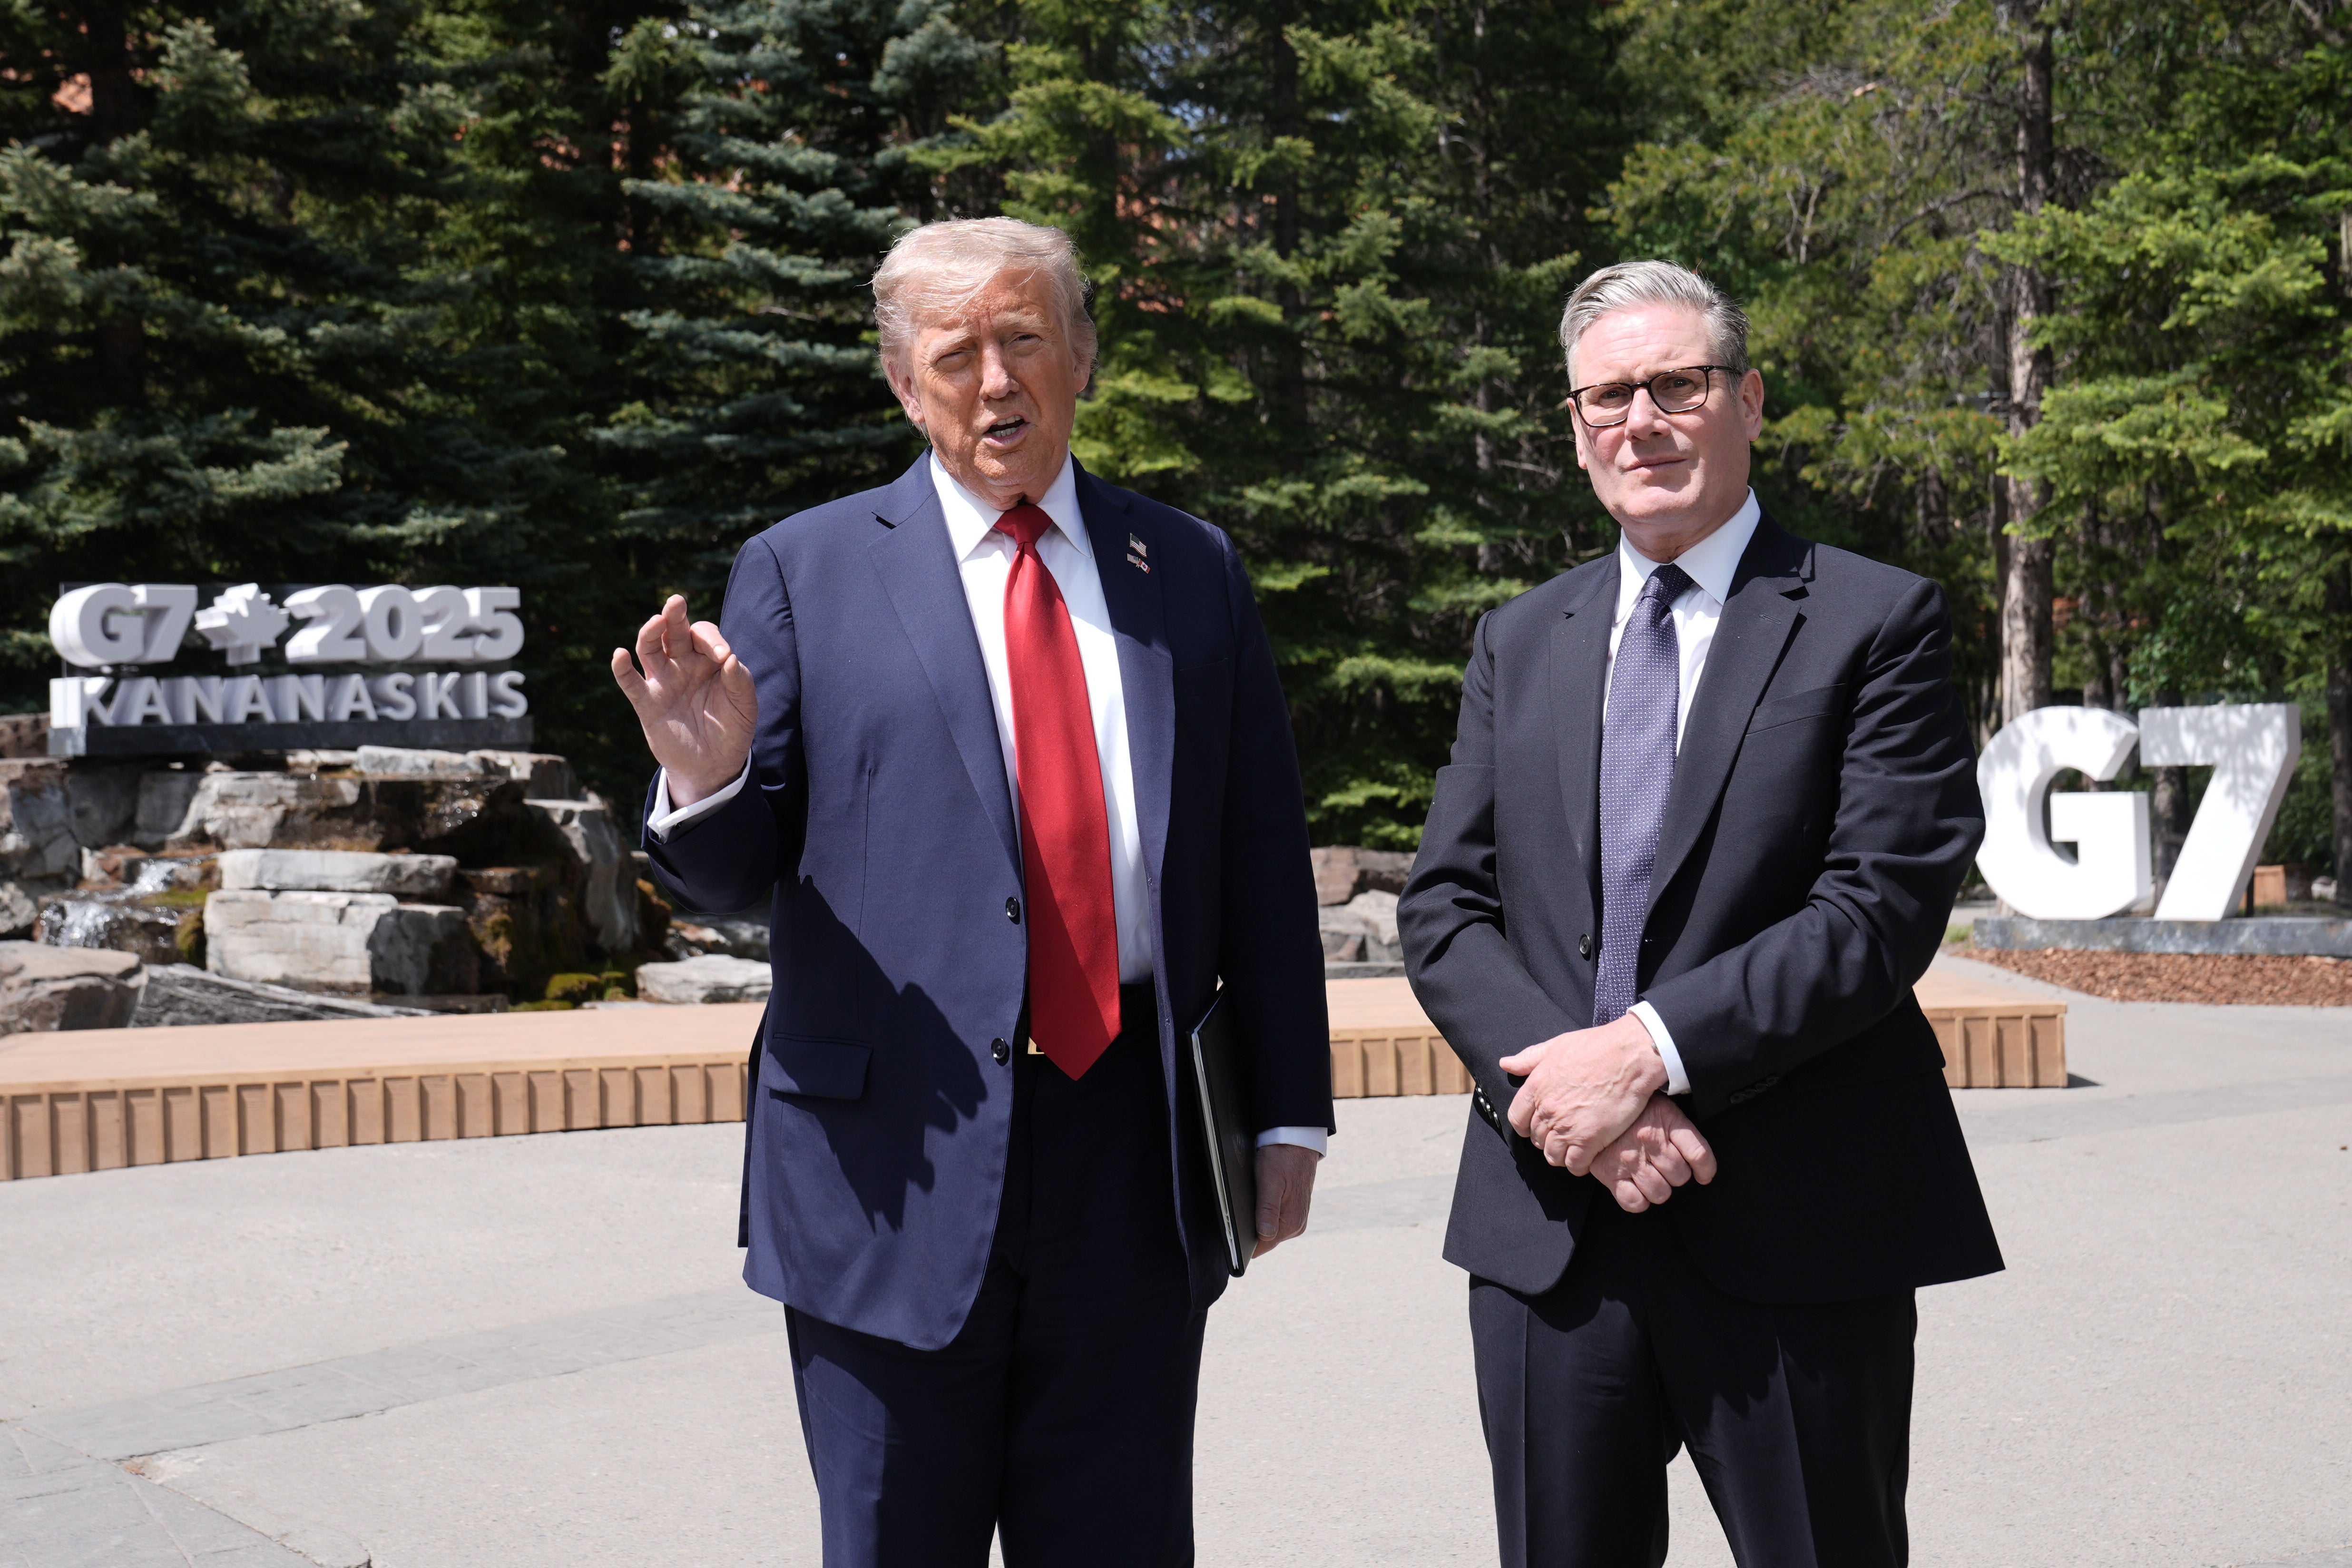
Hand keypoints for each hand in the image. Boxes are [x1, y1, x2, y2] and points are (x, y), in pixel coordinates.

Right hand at [611, 595, 757, 804]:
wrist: (714, 765)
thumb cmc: (732, 730)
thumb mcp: (745, 707)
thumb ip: (741, 682)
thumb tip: (731, 659)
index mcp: (708, 660)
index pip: (703, 635)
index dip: (711, 639)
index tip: (723, 656)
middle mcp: (683, 664)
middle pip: (673, 632)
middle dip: (674, 616)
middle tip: (676, 602)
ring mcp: (663, 682)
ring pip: (649, 649)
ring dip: (650, 633)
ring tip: (657, 622)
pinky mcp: (647, 703)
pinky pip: (630, 682)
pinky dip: (622, 669)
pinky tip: (619, 655)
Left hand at [1251, 1143, 1319, 1257]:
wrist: (1298, 1142)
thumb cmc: (1283, 1158)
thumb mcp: (1269, 1181)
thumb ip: (1267, 1210)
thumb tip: (1264, 1236)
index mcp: (1291, 1223)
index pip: (1261, 1247)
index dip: (1244, 1241)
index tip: (1234, 1229)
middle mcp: (1296, 1225)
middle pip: (1264, 1240)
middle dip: (1250, 1228)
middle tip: (1242, 1206)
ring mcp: (1297, 1218)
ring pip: (1268, 1230)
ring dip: (1257, 1219)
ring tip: (1254, 1198)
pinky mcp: (1294, 1210)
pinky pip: (1274, 1220)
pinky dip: (1264, 1212)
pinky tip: (1261, 1198)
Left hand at [1499, 1013, 1668, 1173]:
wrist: (1629, 1057)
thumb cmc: (1595, 1047)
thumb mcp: (1555, 1046)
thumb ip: (1528, 1059)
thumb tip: (1505, 1063)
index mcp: (1536, 1088)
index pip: (1517, 1119)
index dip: (1527, 1125)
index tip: (1538, 1125)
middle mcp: (1547, 1110)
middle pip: (1536, 1139)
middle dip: (1547, 1138)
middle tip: (1564, 1133)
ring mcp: (1566, 1127)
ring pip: (1553, 1155)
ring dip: (1562, 1154)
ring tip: (1574, 1147)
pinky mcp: (1589, 1140)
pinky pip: (1575, 1164)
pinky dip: (1579, 1165)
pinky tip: (1588, 1157)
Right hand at [1587, 1095, 1716, 1212]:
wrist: (1594, 1102)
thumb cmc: (1631, 1109)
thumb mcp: (1661, 1106)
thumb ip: (1680, 1127)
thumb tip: (1701, 1162)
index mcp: (1665, 1118)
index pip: (1698, 1153)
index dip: (1705, 1169)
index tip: (1704, 1175)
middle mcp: (1648, 1139)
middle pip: (1680, 1176)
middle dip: (1676, 1175)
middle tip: (1664, 1166)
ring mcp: (1628, 1158)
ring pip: (1661, 1192)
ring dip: (1659, 1189)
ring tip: (1651, 1177)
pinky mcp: (1609, 1172)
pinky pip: (1634, 1202)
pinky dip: (1639, 1201)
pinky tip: (1638, 1189)